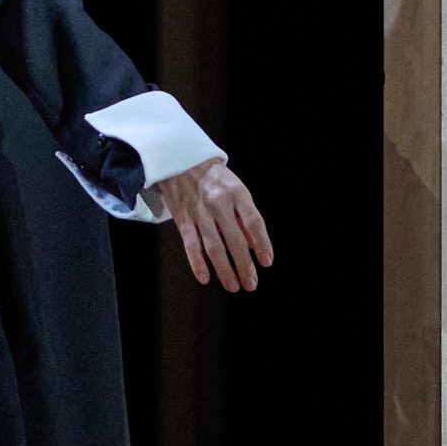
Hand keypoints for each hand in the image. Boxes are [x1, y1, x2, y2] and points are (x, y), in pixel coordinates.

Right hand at [154, 159, 272, 293]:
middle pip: (235, 239)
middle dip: (244, 265)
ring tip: (233, 286)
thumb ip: (245, 216)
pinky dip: (197, 263)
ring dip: (224, 269)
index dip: (262, 243)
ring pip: (214, 246)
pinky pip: (191, 244)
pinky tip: (205, 278)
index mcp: (237, 192)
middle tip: (251, 284)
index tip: (267, 262)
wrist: (180, 159)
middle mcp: (219, 202)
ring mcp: (200, 211)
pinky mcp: (183, 217)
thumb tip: (255, 246)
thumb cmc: (214, 178)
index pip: (254, 221)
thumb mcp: (235, 189)